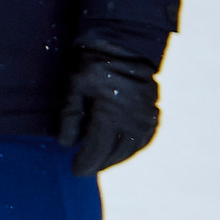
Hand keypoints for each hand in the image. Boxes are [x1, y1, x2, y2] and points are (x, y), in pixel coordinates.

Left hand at [59, 52, 158, 175]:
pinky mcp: (153, 115)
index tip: (75, 171)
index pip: (98, 150)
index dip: (86, 163)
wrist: (124, 49)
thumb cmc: (92, 66)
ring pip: (131, 149)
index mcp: (112, 114)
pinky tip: (118, 151)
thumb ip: (70, 116)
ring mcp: (147, 119)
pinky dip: (130, 149)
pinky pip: (144, 139)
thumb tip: (66, 144)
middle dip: (99, 163)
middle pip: (116, 153)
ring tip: (99, 162)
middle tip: (85, 168)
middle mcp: (134, 121)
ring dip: (115, 159)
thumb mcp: (73, 87)